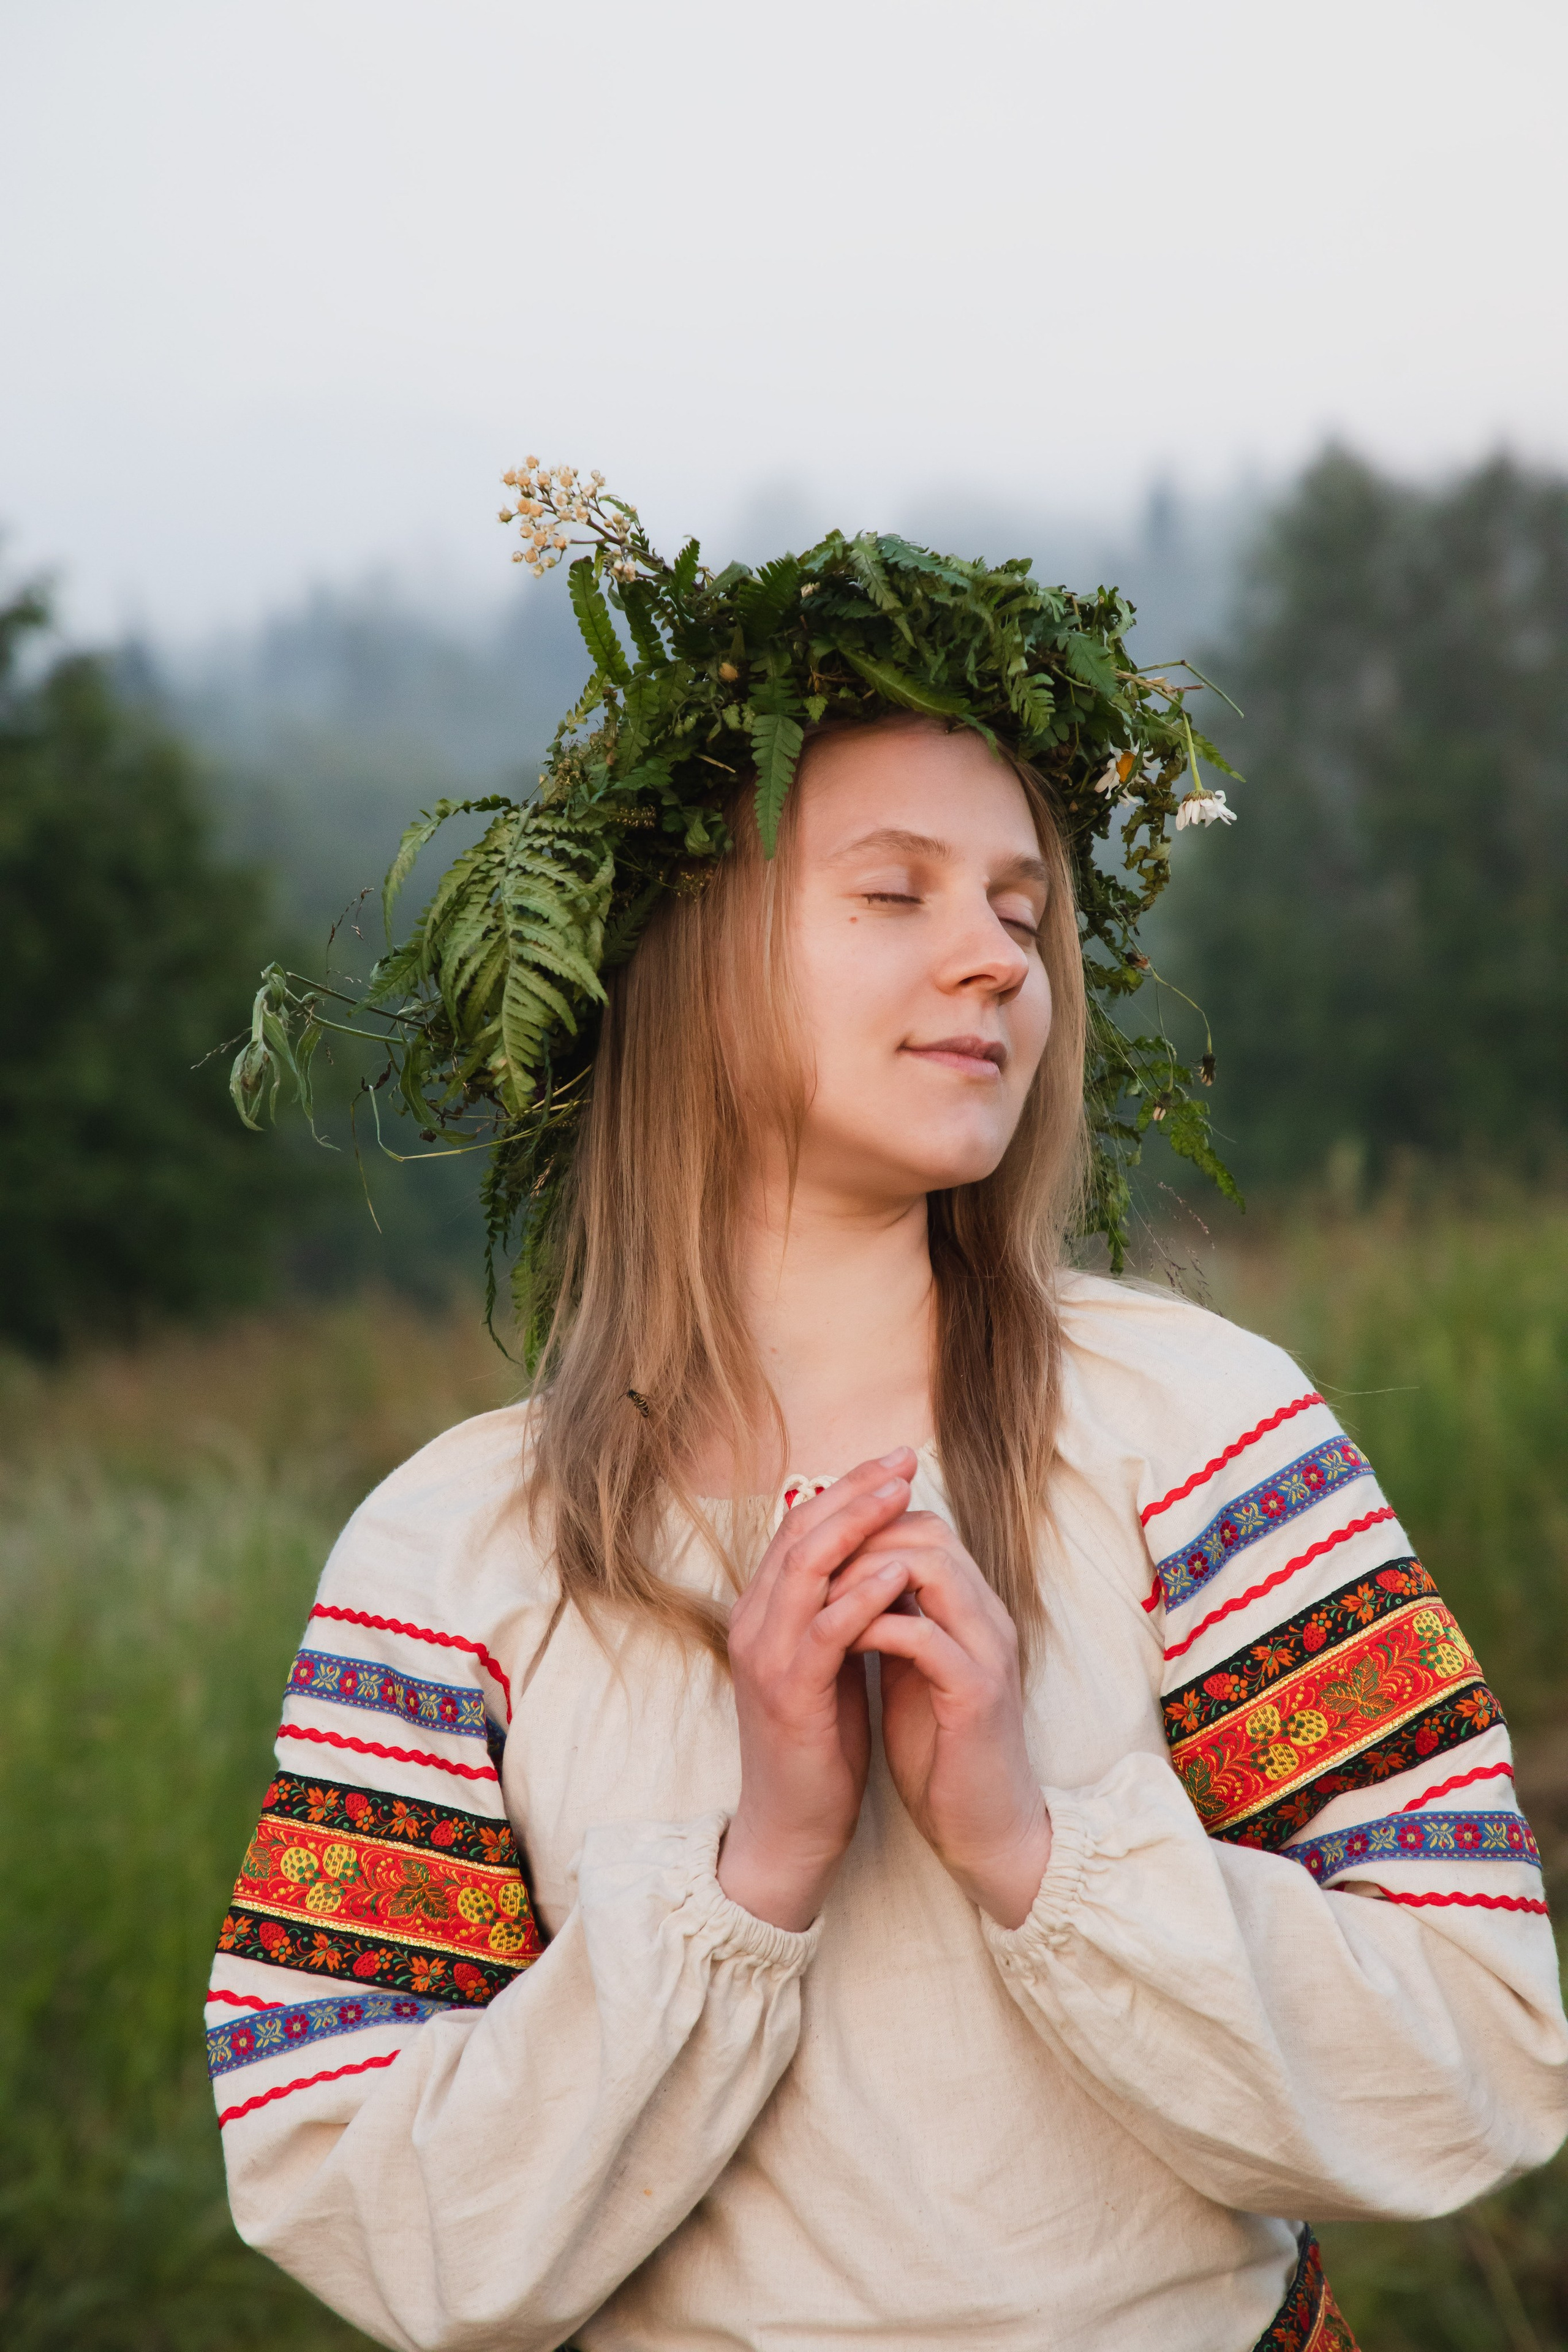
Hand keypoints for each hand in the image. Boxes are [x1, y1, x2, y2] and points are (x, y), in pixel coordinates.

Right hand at [717, 1450, 918, 1931]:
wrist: (793, 1825)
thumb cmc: (819, 1742)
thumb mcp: (829, 1661)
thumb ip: (839, 1609)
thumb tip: (878, 1557)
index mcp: (762, 1612)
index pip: (799, 1527)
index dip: (845, 1488)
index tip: (894, 1463)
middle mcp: (755, 1623)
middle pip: (801, 1532)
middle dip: (855, 1491)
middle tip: (903, 1461)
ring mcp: (767, 1656)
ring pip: (807, 1567)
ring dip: (858, 1525)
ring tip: (902, 1496)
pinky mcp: (790, 1692)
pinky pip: (826, 1629)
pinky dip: (862, 1593)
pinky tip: (898, 1570)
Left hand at [837, 1510, 1051, 1928]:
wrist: (981, 1825)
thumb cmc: (939, 1747)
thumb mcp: (909, 1668)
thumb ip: (891, 1619)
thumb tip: (844, 1576)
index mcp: (972, 1610)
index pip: (925, 1528)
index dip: (867, 1525)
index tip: (816, 1549)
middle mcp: (987, 1619)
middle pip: (930, 1533)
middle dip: (862, 1536)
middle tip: (811, 1564)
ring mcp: (987, 1652)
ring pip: (932, 1567)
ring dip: (864, 1574)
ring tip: (819, 1596)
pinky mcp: (976, 1696)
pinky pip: (924, 1636)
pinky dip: (875, 1626)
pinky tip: (838, 1642)